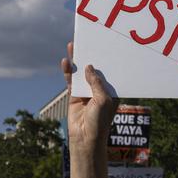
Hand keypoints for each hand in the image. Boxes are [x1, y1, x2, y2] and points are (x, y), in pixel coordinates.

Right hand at [61, 42, 117, 160]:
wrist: (86, 137)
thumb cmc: (100, 120)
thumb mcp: (103, 99)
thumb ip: (96, 83)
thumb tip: (88, 66)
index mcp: (112, 89)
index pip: (110, 71)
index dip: (107, 59)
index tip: (105, 45)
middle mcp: (100, 88)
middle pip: (94, 68)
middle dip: (91, 55)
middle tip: (88, 39)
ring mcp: (87, 91)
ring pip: (81, 72)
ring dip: (77, 60)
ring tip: (73, 45)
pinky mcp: (75, 95)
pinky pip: (71, 80)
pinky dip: (68, 71)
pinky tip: (66, 62)